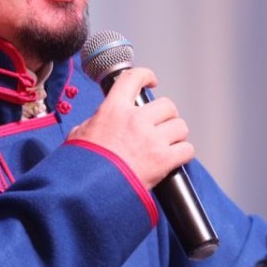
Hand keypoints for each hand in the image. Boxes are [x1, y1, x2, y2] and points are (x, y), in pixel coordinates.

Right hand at [69, 66, 194, 187]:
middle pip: (167, 105)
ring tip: (167, 144)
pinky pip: (187, 149)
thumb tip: (97, 123)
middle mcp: (135, 120)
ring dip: (176, 135)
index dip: (146, 76)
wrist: (87, 190)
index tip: (151, 81)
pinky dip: (183, 154)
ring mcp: (151, 139)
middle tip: (160, 126)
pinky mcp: (163, 160)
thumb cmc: (81, 165)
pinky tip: (174, 158)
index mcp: (114, 109)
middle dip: (166, 116)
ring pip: (180, 126)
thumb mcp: (79, 135)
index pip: (133, 79)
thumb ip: (94, 123)